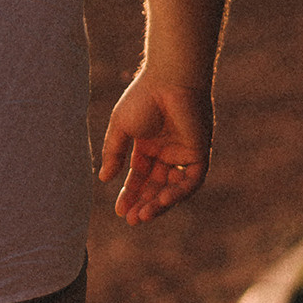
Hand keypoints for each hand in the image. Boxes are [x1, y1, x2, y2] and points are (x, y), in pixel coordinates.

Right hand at [99, 73, 210, 225]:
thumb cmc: (143, 98)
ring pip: (173, 187)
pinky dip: (177, 193)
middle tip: (131, 221)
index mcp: (148, 144)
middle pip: (156, 185)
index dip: (130, 194)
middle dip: (143, 203)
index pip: (140, 176)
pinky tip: (160, 201)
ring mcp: (184, 153)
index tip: (119, 211)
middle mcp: (167, 151)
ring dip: (159, 203)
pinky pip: (191, 180)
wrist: (169, 81)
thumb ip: (113, 154)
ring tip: (143, 216)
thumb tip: (104, 178)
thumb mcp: (121, 129)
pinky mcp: (199, 152)